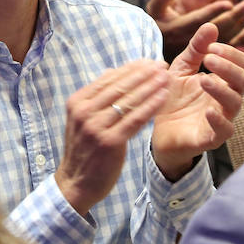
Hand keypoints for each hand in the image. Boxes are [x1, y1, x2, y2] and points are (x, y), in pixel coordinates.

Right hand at [54, 60, 169, 215]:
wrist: (76, 183)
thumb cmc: (84, 150)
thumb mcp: (83, 119)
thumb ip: (97, 96)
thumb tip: (112, 71)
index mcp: (77, 102)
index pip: (108, 78)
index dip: (131, 68)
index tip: (149, 61)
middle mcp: (84, 112)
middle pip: (120, 86)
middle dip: (143, 73)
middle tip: (162, 64)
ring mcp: (96, 127)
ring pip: (129, 101)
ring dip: (150, 86)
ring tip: (166, 76)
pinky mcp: (110, 142)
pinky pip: (135, 119)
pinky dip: (151, 106)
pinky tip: (164, 97)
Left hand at [150, 24, 243, 180]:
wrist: (158, 130)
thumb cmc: (174, 98)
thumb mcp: (181, 68)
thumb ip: (196, 49)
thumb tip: (210, 25)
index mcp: (223, 81)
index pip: (241, 64)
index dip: (230, 53)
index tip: (211, 46)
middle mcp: (226, 99)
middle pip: (243, 81)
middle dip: (228, 67)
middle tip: (209, 58)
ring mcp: (221, 119)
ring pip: (235, 103)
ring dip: (222, 89)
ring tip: (203, 80)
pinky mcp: (211, 138)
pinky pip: (225, 131)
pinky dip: (219, 120)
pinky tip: (208, 110)